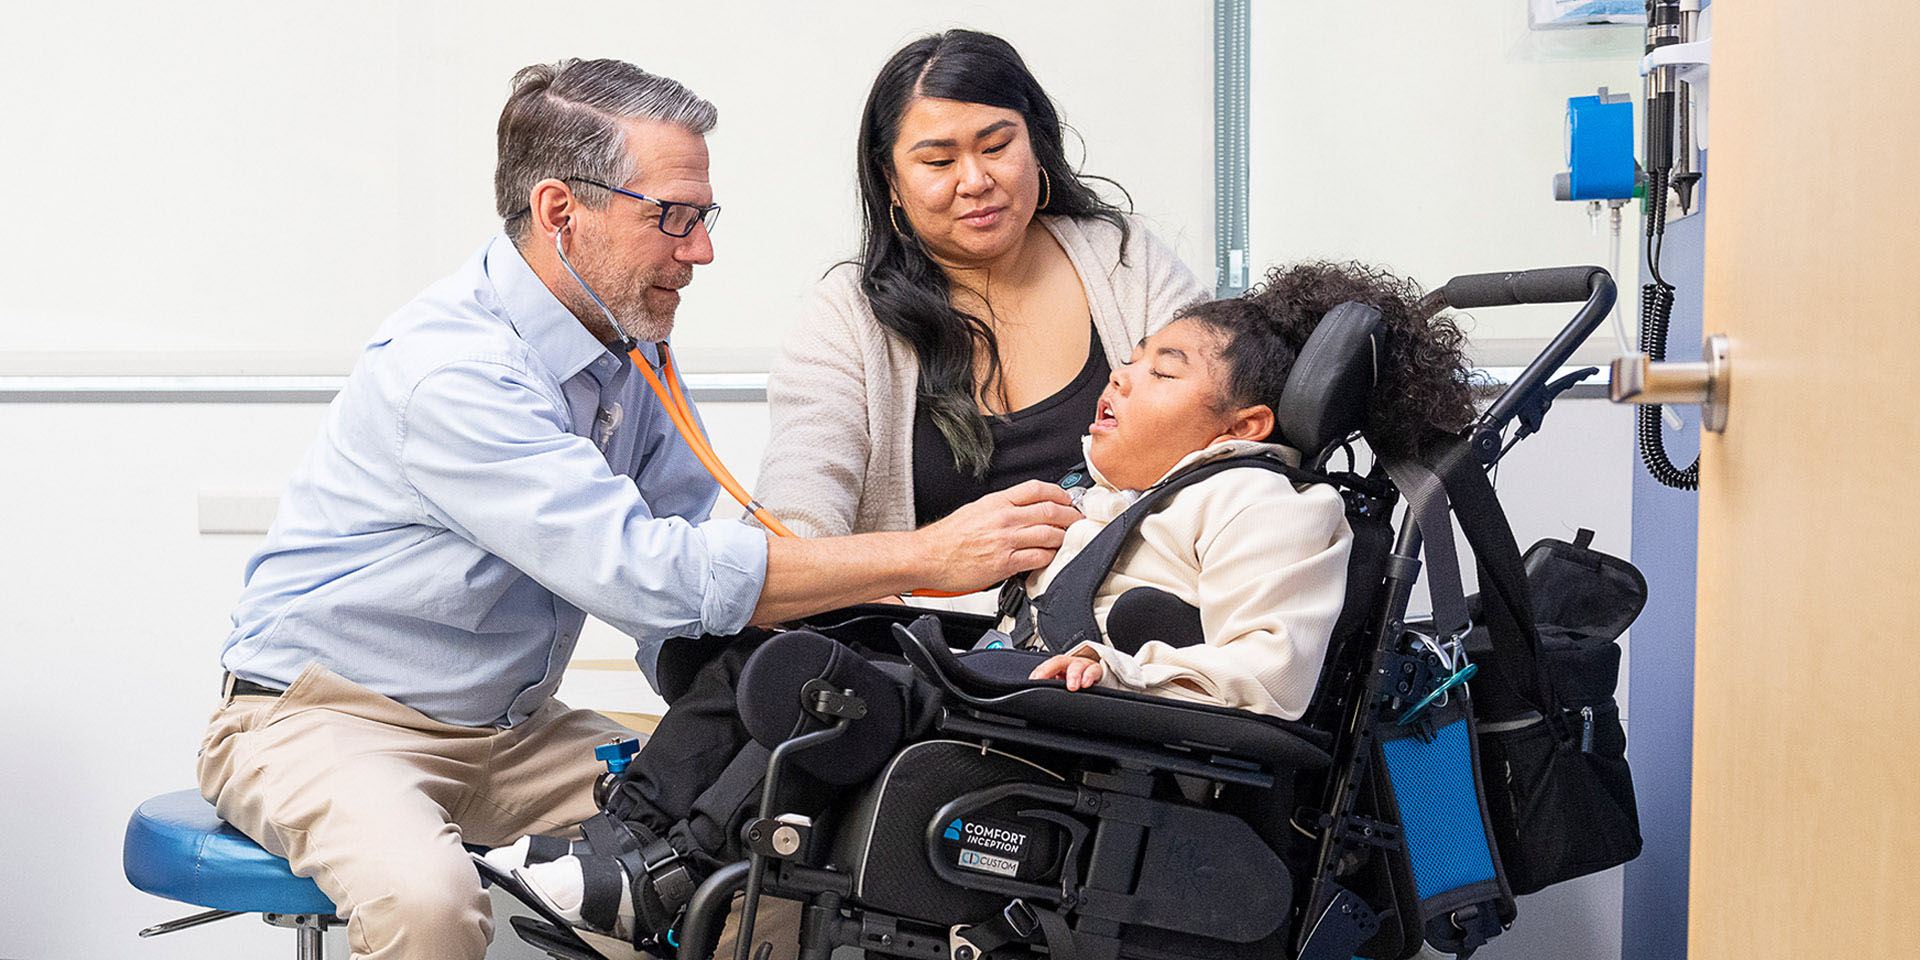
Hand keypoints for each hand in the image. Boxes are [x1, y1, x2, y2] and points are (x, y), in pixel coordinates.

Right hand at [911, 480, 1079, 592]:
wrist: (928, 557)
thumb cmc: (947, 537)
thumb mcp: (976, 510)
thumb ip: (1002, 508)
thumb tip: (1024, 510)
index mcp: (997, 501)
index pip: (1037, 488)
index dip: (1060, 493)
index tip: (1068, 499)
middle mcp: (1004, 517)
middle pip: (1050, 510)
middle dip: (1071, 516)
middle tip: (1077, 521)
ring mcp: (1006, 540)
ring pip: (1050, 534)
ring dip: (1065, 537)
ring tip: (1069, 539)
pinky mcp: (1005, 563)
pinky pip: (1039, 557)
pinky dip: (1051, 557)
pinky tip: (1052, 557)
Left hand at [1030, 653, 1105, 690]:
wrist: (1093, 675)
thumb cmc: (1073, 681)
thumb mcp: (1060, 684)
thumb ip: (1050, 688)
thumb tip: (1036, 699)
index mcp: (1056, 667)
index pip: (1044, 667)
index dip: (1038, 672)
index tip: (1033, 680)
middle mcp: (1068, 664)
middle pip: (1058, 662)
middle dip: (1050, 670)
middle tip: (1043, 680)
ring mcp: (1082, 666)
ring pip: (1076, 665)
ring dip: (1072, 675)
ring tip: (1072, 686)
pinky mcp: (1095, 670)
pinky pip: (1093, 670)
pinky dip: (1089, 676)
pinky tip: (1086, 683)